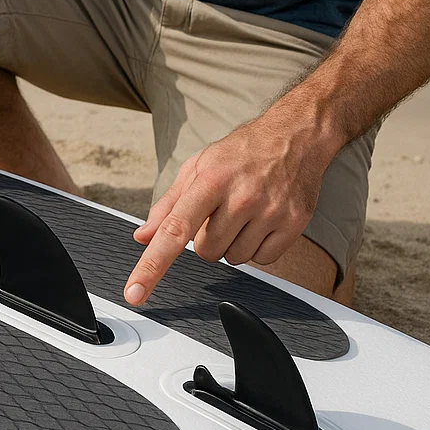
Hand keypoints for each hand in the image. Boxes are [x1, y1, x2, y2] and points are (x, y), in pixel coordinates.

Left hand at [123, 110, 334, 305]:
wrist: (294, 137)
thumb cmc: (239, 153)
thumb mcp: (197, 168)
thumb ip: (168, 205)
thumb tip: (143, 236)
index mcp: (210, 181)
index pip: (174, 231)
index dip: (152, 265)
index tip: (135, 292)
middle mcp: (241, 197)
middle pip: (206, 251)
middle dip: (207, 238)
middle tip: (220, 212)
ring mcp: (270, 211)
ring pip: (234, 258)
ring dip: (232, 243)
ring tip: (243, 213)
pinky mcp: (294, 223)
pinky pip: (262, 260)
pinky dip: (257, 247)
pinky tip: (261, 221)